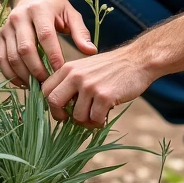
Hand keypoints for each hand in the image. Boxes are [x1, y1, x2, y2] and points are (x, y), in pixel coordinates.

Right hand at [0, 0, 96, 86]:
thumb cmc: (55, 7)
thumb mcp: (71, 14)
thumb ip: (81, 32)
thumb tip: (90, 51)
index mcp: (39, 9)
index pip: (45, 35)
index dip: (52, 55)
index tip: (60, 70)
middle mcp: (19, 17)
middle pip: (26, 48)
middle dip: (37, 69)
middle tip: (48, 82)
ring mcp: (6, 27)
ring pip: (12, 56)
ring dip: (24, 75)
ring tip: (37, 85)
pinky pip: (1, 59)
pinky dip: (10, 74)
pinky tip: (23, 82)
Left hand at [41, 48, 155, 128]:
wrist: (137, 60)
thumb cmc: (111, 67)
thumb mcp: (85, 68)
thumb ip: (70, 83)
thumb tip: (58, 108)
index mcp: (68, 68)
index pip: (45, 89)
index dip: (51, 105)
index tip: (62, 110)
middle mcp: (75, 76)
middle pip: (54, 102)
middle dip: (61, 115)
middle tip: (73, 118)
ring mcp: (89, 86)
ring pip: (76, 116)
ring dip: (86, 121)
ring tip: (96, 114)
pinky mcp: (104, 96)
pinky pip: (94, 119)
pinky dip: (99, 122)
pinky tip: (105, 115)